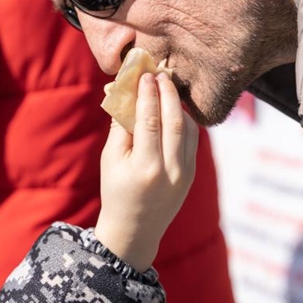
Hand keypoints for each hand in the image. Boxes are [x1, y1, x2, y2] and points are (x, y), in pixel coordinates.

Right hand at [94, 71, 197, 272]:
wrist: (135, 228)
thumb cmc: (115, 190)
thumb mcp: (110, 159)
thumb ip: (121, 126)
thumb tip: (127, 92)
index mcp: (145, 167)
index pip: (150, 120)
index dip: (148, 94)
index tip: (145, 75)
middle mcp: (170, 170)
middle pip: (175, 121)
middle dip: (168, 93)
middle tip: (161, 73)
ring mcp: (185, 173)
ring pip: (189, 129)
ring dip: (178, 105)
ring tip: (167, 88)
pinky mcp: (192, 174)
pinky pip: (193, 140)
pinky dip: (184, 121)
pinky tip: (173, 110)